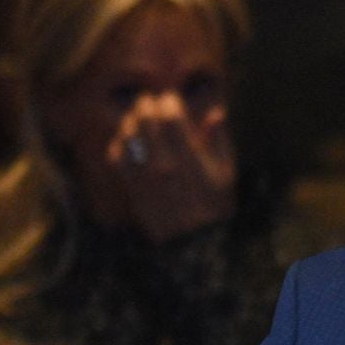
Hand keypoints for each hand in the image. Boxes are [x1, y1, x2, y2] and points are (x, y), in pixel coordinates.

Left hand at [109, 92, 235, 243]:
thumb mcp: (226, 174)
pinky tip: (127, 140)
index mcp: (190, 159)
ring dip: (132, 120)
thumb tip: (216, 114)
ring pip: (128, 135)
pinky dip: (119, 143)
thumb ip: (219, 142)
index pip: (171, 117)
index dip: (169, 102)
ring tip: (139, 117)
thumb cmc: (215, 207)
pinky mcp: (132, 186)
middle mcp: (164, 164)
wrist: (192, 245)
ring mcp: (144, 176)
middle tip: (151, 101)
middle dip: (147, 104)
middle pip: (146, 121)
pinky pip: (117, 156)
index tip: (172, 99)